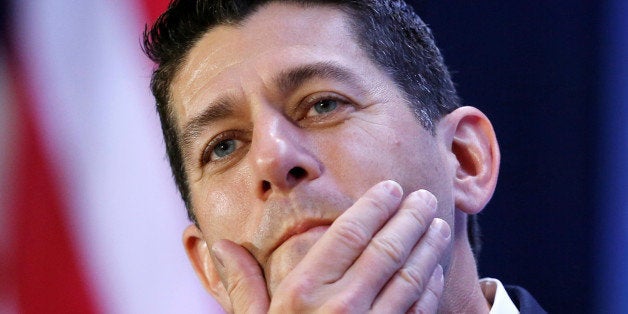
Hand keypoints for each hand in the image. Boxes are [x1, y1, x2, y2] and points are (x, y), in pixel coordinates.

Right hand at [211, 180, 451, 312]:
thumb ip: (241, 284)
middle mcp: (340, 306)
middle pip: (386, 249)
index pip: (348, 233)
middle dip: (410, 218)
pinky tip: (434, 270)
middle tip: (425, 198)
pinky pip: (418, 311)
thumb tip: (216, 244)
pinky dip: (430, 287)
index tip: (392, 188)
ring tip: (438, 225)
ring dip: (427, 247)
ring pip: (409, 277)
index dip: (374, 206)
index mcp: (304, 292)